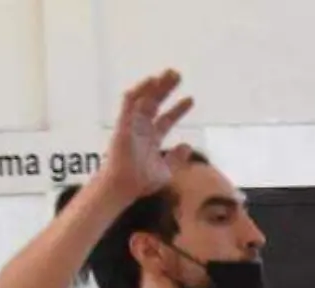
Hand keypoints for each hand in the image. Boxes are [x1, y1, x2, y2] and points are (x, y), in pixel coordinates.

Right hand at [103, 70, 195, 201]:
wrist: (124, 187)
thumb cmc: (141, 182)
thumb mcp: (167, 170)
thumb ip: (176, 158)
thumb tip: (187, 145)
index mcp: (151, 138)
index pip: (166, 119)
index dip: (178, 109)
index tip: (190, 99)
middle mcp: (141, 129)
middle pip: (155, 103)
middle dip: (166, 89)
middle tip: (177, 74)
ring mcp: (132, 125)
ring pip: (144, 98)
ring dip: (156, 85)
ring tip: (170, 73)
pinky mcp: (123, 123)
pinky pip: (130, 103)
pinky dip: (140, 91)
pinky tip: (151, 81)